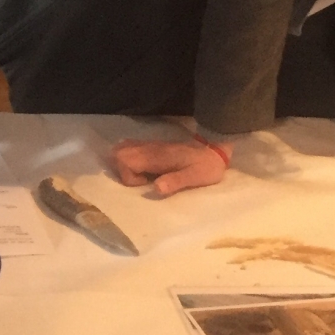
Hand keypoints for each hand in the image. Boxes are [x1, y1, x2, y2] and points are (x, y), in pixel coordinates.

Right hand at [111, 137, 227, 196]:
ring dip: (125, 165)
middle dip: (121, 170)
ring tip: (140, 176)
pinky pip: (131, 149)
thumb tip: (156, 188)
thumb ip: (175, 181)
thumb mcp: (195, 177)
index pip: (124, 160)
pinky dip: (131, 160)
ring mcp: (150, 146)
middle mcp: (149, 148)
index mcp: (156, 156)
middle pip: (118, 153)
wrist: (216, 152)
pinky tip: (145, 170)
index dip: (128, 177)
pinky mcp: (153, 147)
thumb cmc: (206, 167)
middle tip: (139, 181)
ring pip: (122, 149)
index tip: (145, 184)